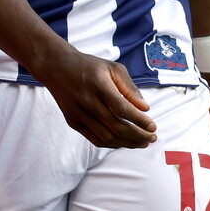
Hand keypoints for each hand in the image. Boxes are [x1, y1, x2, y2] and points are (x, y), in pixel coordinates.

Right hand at [37, 49, 157, 148]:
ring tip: (142, 142)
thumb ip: (129, 87)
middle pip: (116, 127)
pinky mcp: (73, 122)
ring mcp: (79, 114)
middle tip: (152, 138)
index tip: (153, 127)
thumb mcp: (112, 68)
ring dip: (127, 143)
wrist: (56, 67)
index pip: (122, 109)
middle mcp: (88, 102)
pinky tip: (124, 142)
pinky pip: (95, 139)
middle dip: (138, 136)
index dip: (139, 121)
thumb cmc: (88, 66)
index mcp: (99, 85)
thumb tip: (145, 108)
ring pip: (107, 137)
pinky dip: (112, 144)